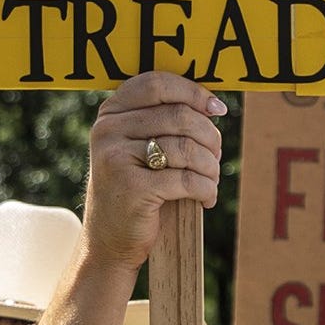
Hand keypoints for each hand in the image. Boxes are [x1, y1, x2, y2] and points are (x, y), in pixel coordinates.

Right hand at [81, 73, 226, 268]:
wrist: (108, 242)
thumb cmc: (135, 190)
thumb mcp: (138, 148)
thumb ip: (162, 122)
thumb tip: (213, 105)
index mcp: (110, 114)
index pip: (158, 83)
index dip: (193, 92)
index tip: (217, 110)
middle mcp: (107, 131)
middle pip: (179, 116)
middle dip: (209, 137)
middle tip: (216, 157)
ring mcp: (116, 159)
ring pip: (186, 148)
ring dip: (210, 167)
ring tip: (211, 180)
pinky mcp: (132, 189)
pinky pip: (187, 180)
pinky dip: (206, 189)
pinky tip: (206, 198)